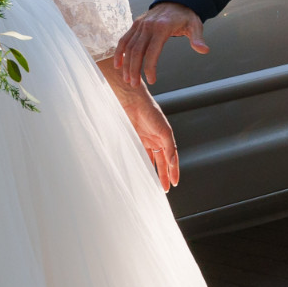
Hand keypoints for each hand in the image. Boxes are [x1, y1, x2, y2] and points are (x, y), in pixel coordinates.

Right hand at [102, 57, 180, 188]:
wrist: (128, 98)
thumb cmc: (123, 113)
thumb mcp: (124, 135)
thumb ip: (126, 148)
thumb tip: (115, 166)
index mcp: (145, 140)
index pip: (153, 159)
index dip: (154, 171)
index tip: (156, 184)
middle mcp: (154, 139)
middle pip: (162, 160)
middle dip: (164, 174)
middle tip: (165, 188)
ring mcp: (160, 135)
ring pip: (169, 156)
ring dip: (171, 169)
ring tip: (172, 183)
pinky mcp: (164, 130)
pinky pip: (170, 146)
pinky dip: (171, 157)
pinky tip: (172, 166)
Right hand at [118, 1, 206, 86]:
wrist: (176, 0)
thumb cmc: (186, 17)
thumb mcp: (195, 26)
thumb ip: (197, 39)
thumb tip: (204, 50)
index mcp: (162, 27)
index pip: (152, 51)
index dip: (150, 67)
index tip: (151, 80)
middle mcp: (148, 26)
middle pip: (137, 51)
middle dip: (134, 69)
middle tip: (134, 84)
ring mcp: (140, 25)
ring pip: (129, 47)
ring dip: (126, 64)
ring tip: (127, 79)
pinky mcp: (135, 24)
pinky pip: (124, 39)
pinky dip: (119, 52)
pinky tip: (118, 65)